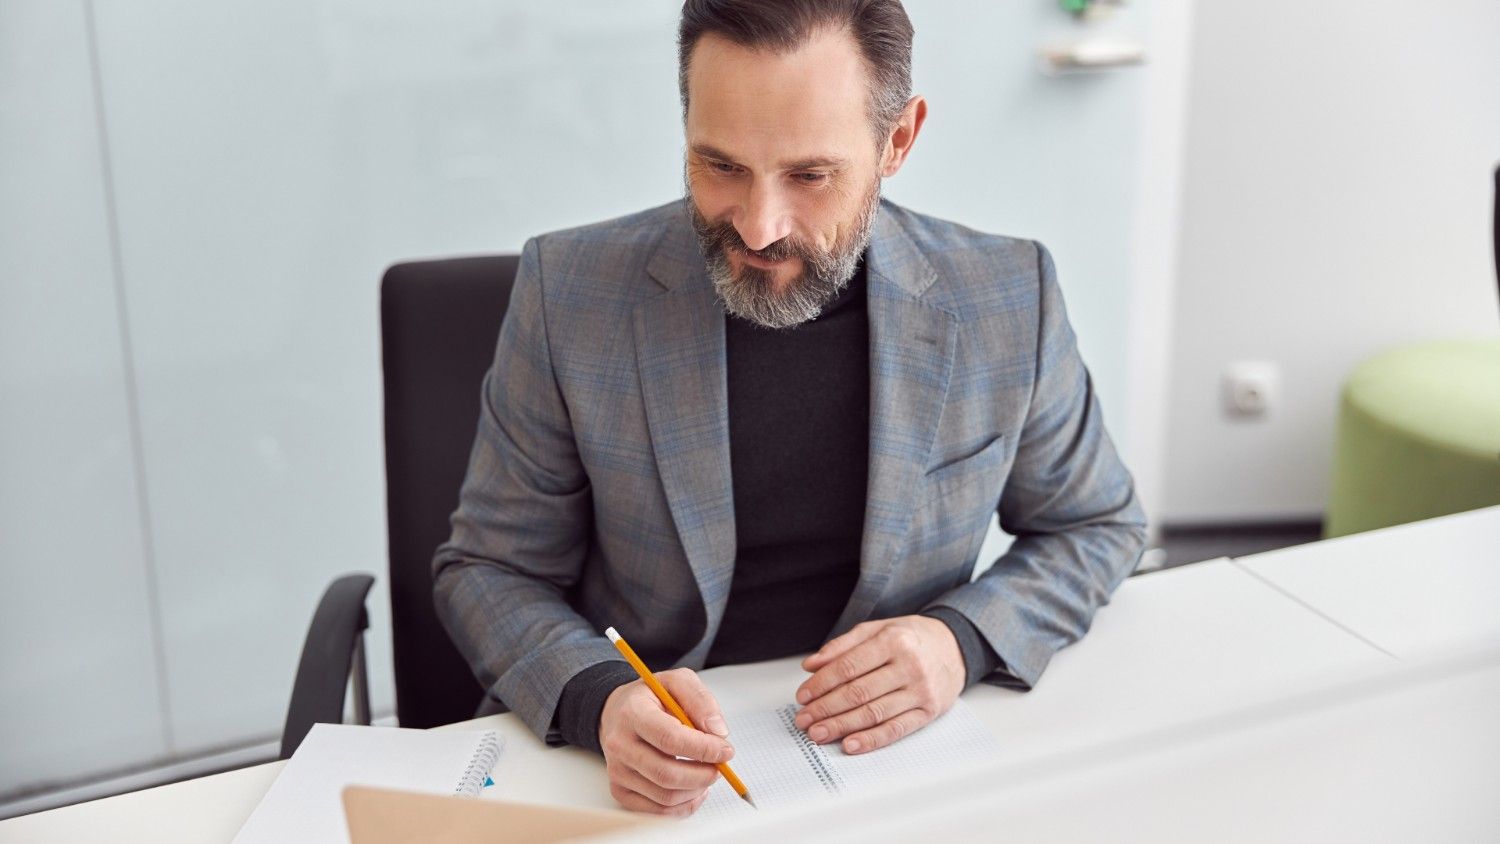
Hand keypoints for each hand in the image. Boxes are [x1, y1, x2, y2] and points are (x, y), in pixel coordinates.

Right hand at [599, 668, 733, 816]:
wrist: (620, 712)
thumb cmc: (653, 698)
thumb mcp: (678, 682)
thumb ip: (700, 700)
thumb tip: (718, 732)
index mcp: (633, 713)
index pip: (669, 738)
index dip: (703, 749)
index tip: (725, 750)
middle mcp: (620, 744)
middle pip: (666, 774)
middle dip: (703, 775)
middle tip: (720, 767)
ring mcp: (617, 770)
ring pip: (664, 796)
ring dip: (696, 790)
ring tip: (708, 773)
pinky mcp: (620, 790)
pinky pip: (657, 810)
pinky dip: (684, 805)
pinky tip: (693, 788)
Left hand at [794, 615, 964, 754]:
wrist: (955, 646)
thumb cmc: (912, 638)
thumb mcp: (878, 629)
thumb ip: (843, 646)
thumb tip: (811, 665)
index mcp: (893, 641)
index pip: (849, 667)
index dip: (821, 684)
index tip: (803, 696)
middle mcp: (909, 666)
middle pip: (858, 692)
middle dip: (826, 708)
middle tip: (804, 720)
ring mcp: (920, 691)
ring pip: (874, 713)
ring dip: (842, 726)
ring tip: (818, 733)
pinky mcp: (929, 711)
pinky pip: (896, 729)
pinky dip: (871, 739)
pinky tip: (850, 744)